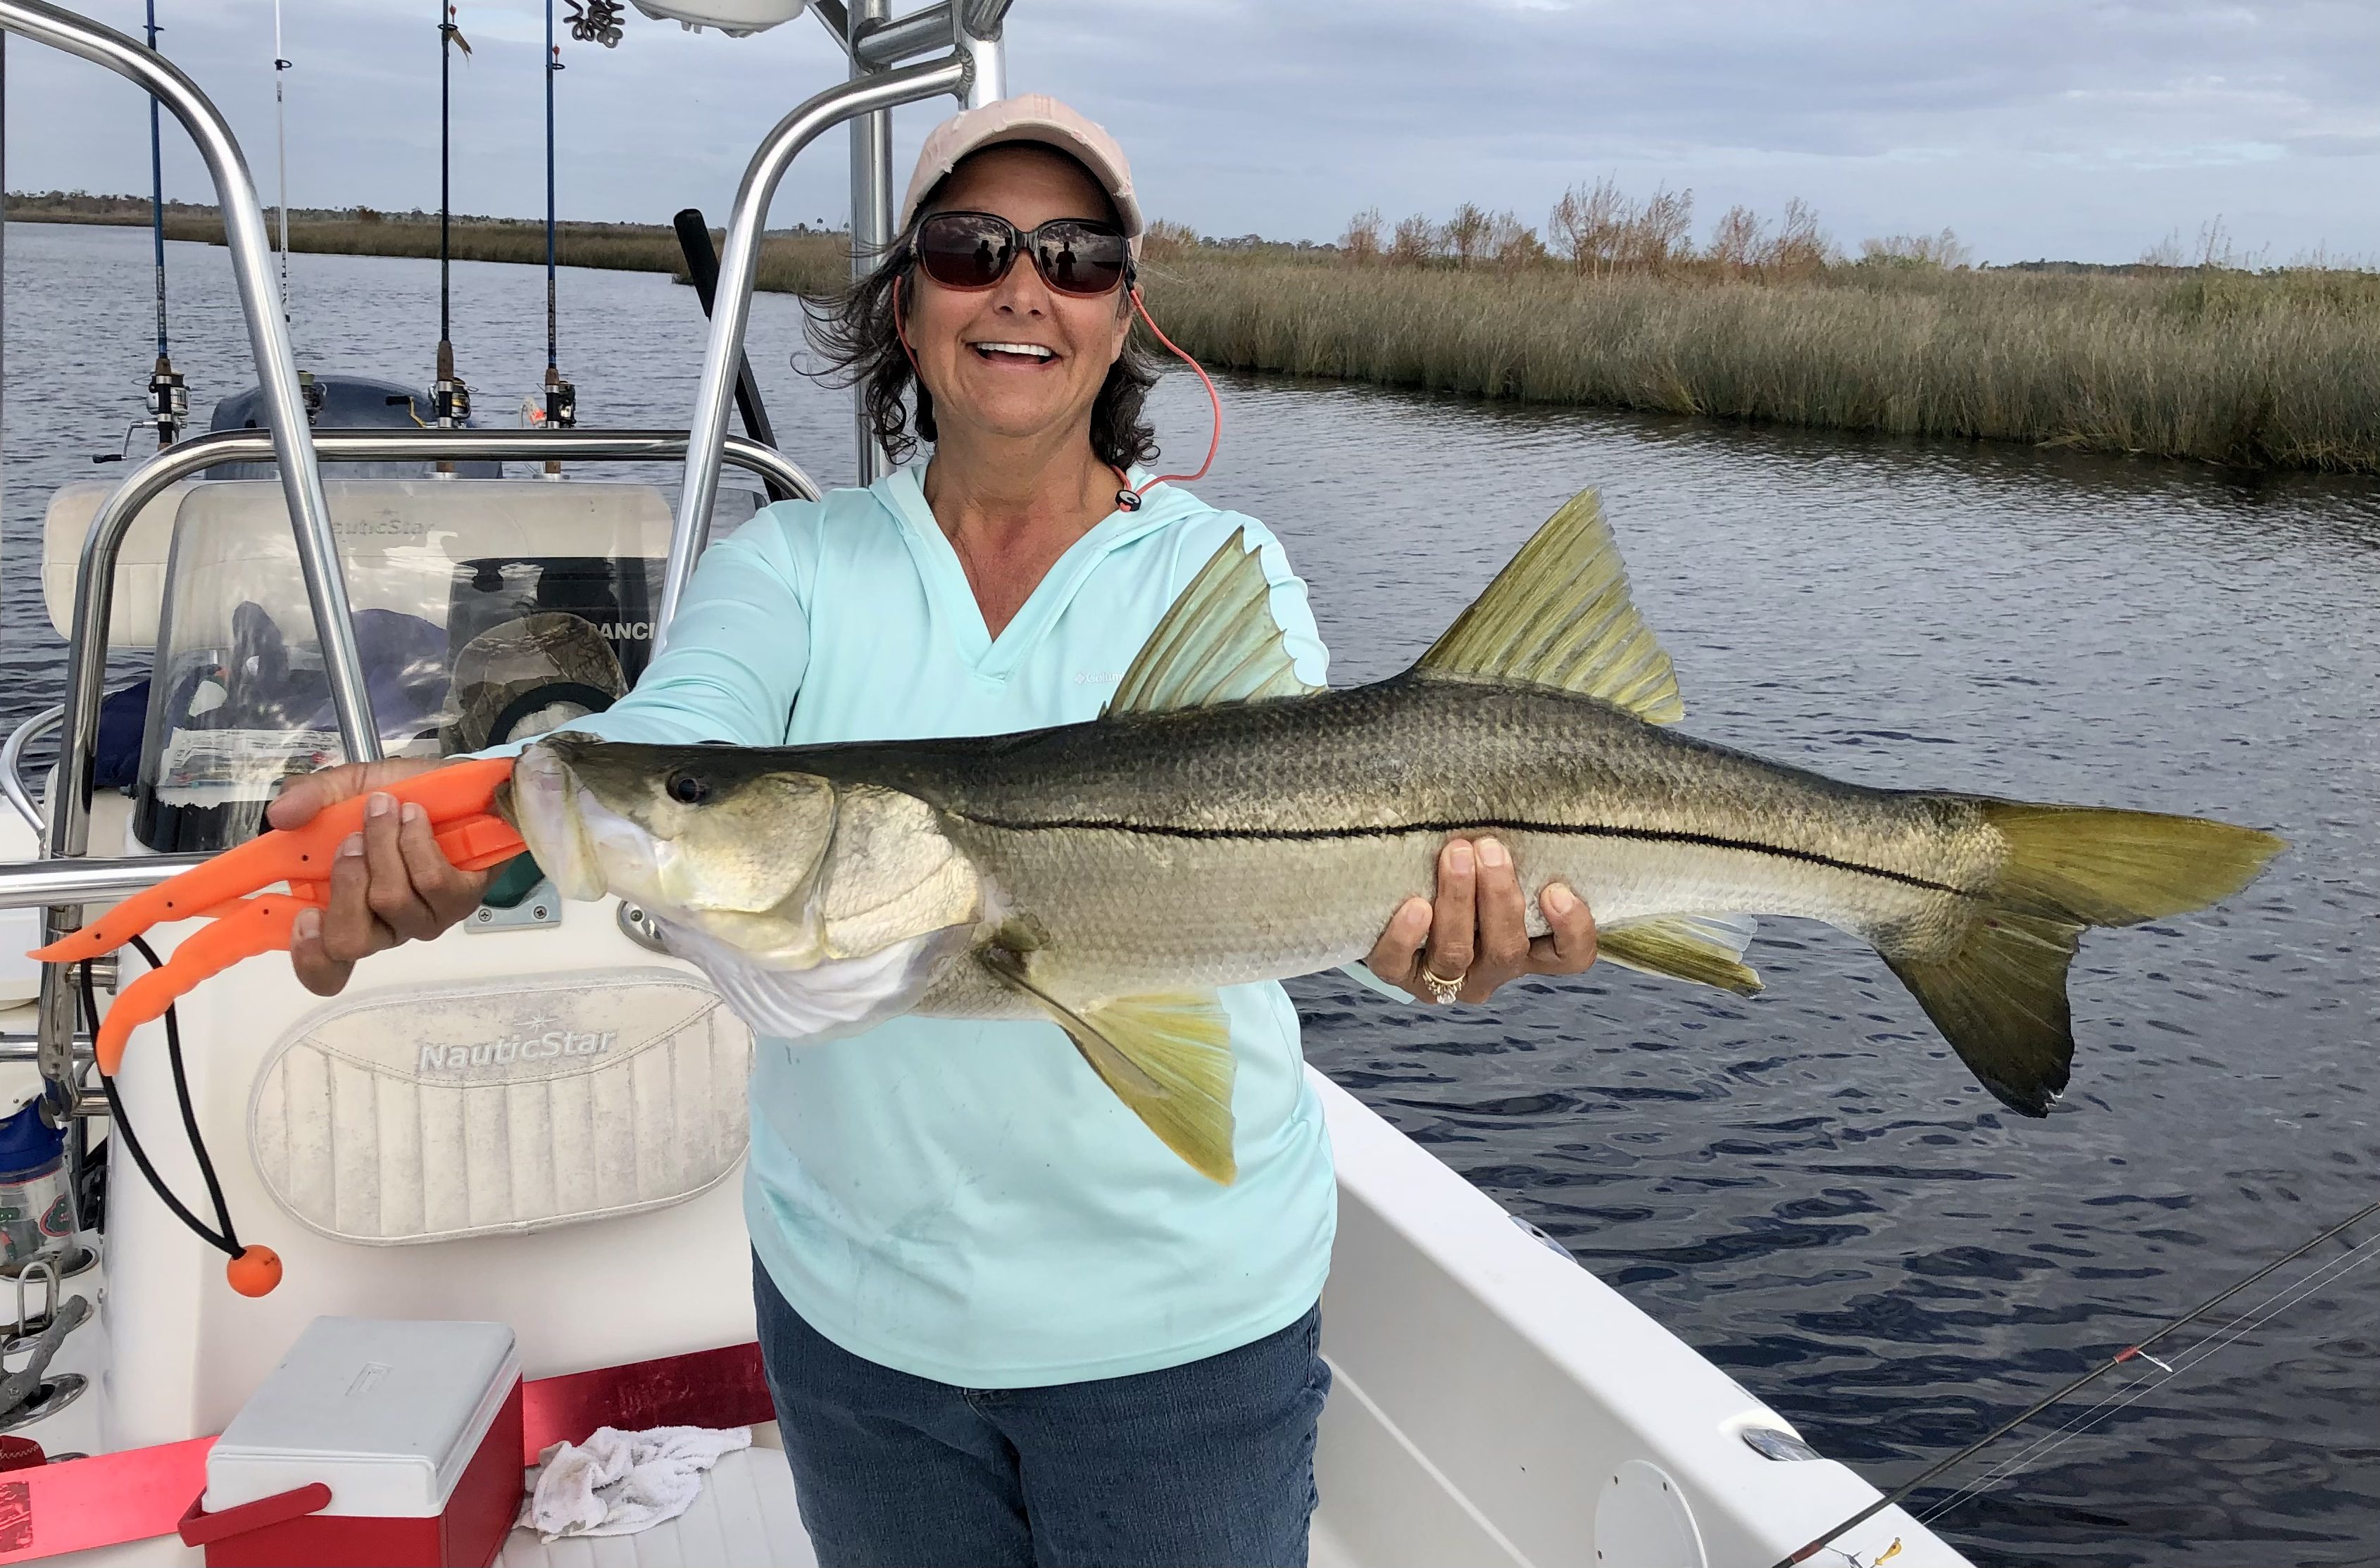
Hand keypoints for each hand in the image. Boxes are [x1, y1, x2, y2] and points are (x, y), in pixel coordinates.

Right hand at [266, 758, 494, 995]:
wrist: (465, 786)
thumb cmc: (402, 799)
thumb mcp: (348, 788)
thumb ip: (311, 797)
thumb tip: (280, 815)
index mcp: (346, 911)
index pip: (326, 968)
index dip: (310, 957)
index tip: (304, 916)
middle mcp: (386, 926)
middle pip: (350, 941)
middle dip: (344, 883)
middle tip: (352, 840)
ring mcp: (425, 918)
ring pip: (391, 901)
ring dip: (384, 847)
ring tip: (387, 808)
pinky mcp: (461, 901)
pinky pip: (431, 882)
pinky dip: (417, 843)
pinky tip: (417, 817)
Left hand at [1365, 836, 1596, 1004]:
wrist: (1394, 903)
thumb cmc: (1462, 873)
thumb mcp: (1493, 867)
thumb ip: (1512, 850)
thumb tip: (1525, 786)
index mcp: (1526, 950)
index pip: (1570, 957)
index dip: (1572, 931)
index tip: (1556, 889)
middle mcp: (1489, 971)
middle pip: (1507, 951)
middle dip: (1498, 897)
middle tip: (1490, 847)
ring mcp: (1443, 979)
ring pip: (1456, 954)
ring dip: (1458, 902)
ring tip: (1454, 854)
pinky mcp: (1398, 975)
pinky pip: (1398, 965)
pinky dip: (1406, 937)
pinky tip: (1413, 905)